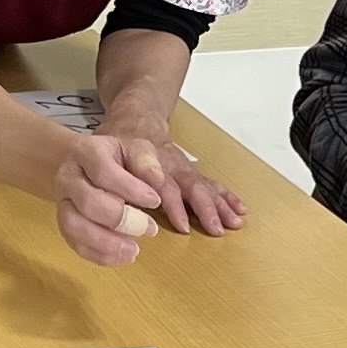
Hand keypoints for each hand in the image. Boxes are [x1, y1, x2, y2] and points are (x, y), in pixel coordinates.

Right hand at [49, 132, 180, 267]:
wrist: (84, 164)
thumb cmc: (117, 158)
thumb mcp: (137, 152)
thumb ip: (150, 168)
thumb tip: (159, 190)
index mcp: (88, 152)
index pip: (104, 172)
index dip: (130, 189)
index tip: (155, 202)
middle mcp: (69, 176)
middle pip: (88, 202)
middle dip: (121, 220)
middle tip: (150, 229)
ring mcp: (63, 201)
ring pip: (74, 226)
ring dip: (106, 243)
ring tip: (134, 251)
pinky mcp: (64, 223)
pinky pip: (75, 243)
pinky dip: (99, 255)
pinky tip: (122, 257)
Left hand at [101, 115, 250, 239]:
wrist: (136, 119)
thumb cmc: (119, 141)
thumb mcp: (106, 153)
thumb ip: (111, 176)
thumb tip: (113, 203)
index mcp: (150, 160)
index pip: (164, 184)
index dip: (174, 204)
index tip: (182, 224)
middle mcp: (171, 164)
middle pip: (191, 186)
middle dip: (205, 208)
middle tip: (216, 228)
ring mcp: (183, 167)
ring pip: (204, 185)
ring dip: (220, 205)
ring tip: (235, 223)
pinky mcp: (191, 171)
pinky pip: (212, 184)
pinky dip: (227, 197)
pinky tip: (240, 210)